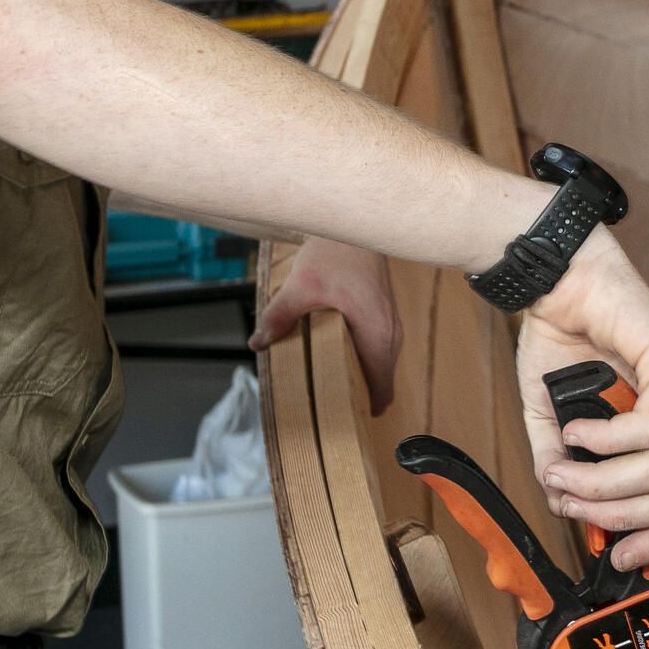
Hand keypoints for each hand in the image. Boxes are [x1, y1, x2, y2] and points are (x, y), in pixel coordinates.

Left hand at [253, 237, 399, 410]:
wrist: (357, 223)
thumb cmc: (336, 254)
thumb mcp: (301, 287)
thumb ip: (280, 317)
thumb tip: (257, 343)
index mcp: (376, 335)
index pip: (381, 388)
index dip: (365, 409)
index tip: (345, 424)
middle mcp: (391, 334)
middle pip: (381, 380)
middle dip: (359, 397)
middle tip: (328, 409)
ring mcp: (391, 323)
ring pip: (380, 364)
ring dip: (360, 377)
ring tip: (329, 387)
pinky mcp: (385, 314)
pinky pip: (379, 348)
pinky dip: (363, 359)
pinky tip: (336, 357)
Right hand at [517, 229, 648, 571]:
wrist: (557, 282)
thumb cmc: (562, 345)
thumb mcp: (559, 428)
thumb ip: (570, 473)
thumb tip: (568, 514)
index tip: (616, 556)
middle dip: (616, 514)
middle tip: (568, 502)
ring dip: (600, 482)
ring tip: (560, 469)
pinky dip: (604, 442)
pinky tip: (575, 430)